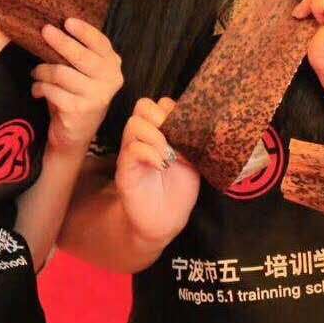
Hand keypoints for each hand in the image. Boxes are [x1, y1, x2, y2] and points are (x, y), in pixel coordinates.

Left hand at [31, 18, 122, 149]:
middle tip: (45, 31)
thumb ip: (80, 54)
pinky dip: (40, 87)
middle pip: (81, 56)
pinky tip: (37, 90)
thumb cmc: (76, 95)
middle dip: (60, 41)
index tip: (67, 21)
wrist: (75, 133)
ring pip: (61, 73)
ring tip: (36, 72)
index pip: (101, 43)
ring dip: (42, 70)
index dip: (84, 31)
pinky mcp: (80, 109)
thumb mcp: (85, 73)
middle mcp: (110, 80)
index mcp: (113, 67)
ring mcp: (97, 96)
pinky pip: (52, 90)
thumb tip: (56, 27)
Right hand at [113, 97, 199, 244]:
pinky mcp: (125, 170)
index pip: (160, 103)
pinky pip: (132, 149)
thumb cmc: (179, 188)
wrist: (165, 220)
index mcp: (160, 131)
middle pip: (143, 105)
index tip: (188, 129)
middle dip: (162, 116)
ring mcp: (131, 152)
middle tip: (175, 138)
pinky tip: (162, 165)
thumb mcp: (193, 159)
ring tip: (169, 155)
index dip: (175, 110)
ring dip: (156, 136)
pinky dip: (150, 153)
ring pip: (134, 124)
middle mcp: (143, 137)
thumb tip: (198, 124)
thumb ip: (192, 140)